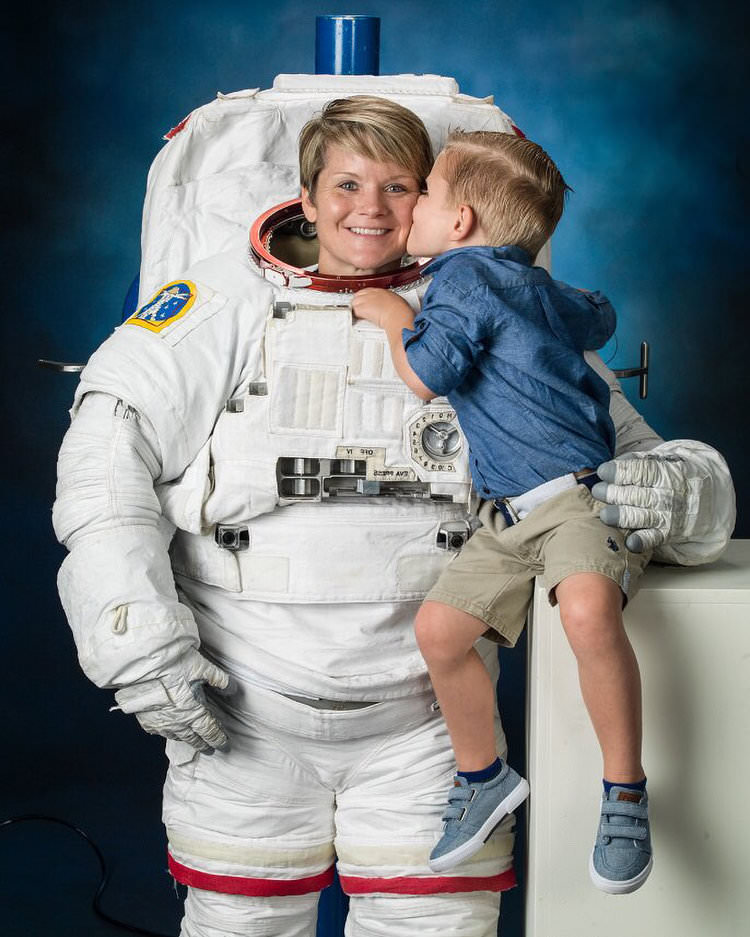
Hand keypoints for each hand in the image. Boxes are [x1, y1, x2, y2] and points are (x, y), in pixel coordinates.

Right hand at [112, 648, 234, 752]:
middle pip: (193, 738)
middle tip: (210, 749)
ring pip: (175, 736)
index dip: (218, 739)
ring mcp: (159, 722)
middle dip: (203, 744)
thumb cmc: (174, 664)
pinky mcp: (145, 718)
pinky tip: (168, 729)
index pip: (209, 731)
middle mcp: (177, 722)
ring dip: (185, 739)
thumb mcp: (204, 668)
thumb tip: (232, 690)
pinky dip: (166, 731)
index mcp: (193, 712)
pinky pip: (158, 731)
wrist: (143, 665)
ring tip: (190, 740)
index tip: (224, 746)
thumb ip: (220, 681)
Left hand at [352, 288, 412, 327]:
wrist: (397, 315)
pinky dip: (356, 316)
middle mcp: (373, 293)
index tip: (366, 304)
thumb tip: (390, 308)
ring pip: (354, 303)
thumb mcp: (396, 302)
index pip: (367, 292)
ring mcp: (366, 300)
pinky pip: (354, 311)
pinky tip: (361, 319)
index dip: (365, 298)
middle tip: (361, 311)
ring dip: (356, 309)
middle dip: (358, 303)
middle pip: (358, 295)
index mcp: (381, 291)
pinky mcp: (362, 308)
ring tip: (361, 316)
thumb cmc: (400, 311)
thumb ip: (389, 303)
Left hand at [591, 441, 734, 563]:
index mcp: (667, 473)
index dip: (619, 472)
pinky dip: (640, 541)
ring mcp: (668, 516)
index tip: (603, 472)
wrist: (710, 495)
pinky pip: (652, 538)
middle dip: (612, 494)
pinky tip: (629, 542)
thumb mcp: (664, 460)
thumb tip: (611, 466)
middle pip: (635, 495)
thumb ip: (638, 461)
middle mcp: (668, 495)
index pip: (640, 472)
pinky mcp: (667, 533)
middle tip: (598, 492)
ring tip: (605, 515)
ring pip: (640, 517)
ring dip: (620, 517)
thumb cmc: (675, 474)